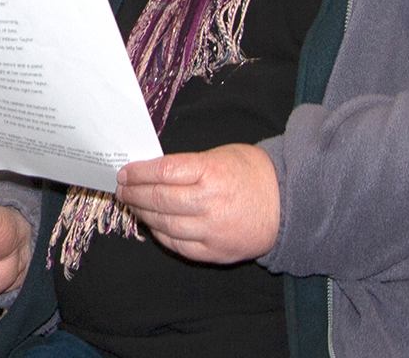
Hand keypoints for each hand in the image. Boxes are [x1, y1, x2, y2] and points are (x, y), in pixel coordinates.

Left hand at [114, 143, 280, 263]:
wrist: (286, 205)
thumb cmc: (250, 173)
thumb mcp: (219, 155)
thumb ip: (187, 165)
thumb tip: (151, 171)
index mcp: (211, 172)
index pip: (163, 171)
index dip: (138, 172)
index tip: (124, 172)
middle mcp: (209, 202)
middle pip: (160, 198)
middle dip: (134, 193)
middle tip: (122, 189)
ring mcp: (212, 230)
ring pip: (165, 224)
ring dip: (143, 213)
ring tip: (132, 205)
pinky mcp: (215, 252)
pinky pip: (178, 244)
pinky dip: (160, 234)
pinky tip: (152, 224)